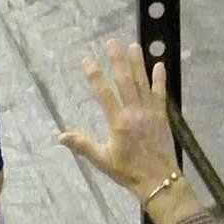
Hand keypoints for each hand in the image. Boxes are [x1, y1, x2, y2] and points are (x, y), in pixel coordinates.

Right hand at [59, 40, 179, 201]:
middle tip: (112, 42)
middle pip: (124, 81)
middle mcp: (134, 112)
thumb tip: (60, 136)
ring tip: (133, 45)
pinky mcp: (162, 116)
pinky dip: (160, 79)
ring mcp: (150, 113)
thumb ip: (83, 145)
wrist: (160, 180)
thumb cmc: (127, 171)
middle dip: (117, 60)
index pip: (103, 93)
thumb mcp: (102, 160)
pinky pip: (160, 94)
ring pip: (142, 83)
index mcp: (118, 122)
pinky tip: (159, 65)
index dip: (94, 75)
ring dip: (137, 63)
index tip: (87, 59)